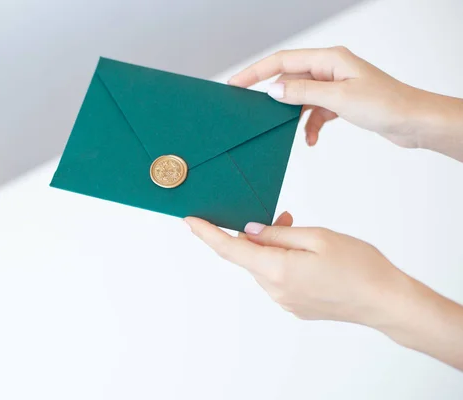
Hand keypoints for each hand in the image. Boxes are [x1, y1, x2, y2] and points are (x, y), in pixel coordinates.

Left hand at [186, 214, 462, 369]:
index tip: (191, 220)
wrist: (385, 301)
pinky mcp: (295, 306)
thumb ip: (278, 234)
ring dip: (273, 248)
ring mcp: (285, 301)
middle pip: (249, 256)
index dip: (208, 233)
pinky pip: (278, 279)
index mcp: (277, 270)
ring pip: (265, 266)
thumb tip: (249, 232)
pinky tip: (306, 255)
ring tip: (301, 233)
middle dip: (256, 234)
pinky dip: (282, 262)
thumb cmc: (359, 266)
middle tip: (283, 216)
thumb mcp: (317, 237)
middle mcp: (275, 290)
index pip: (230, 249)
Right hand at [229, 46, 462, 157]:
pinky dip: (310, 126)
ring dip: (295, 117)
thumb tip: (273, 90)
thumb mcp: (338, 99)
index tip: (236, 83)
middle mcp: (330, 69)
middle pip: (290, 80)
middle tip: (255, 114)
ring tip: (291, 133)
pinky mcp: (341, 102)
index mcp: (329, 59)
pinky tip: (312, 139)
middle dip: (275, 99)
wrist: (414, 121)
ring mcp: (335, 86)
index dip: (256, 71)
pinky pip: (315, 111)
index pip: (282, 61)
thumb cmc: (386, 104)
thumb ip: (303, 93)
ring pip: (301, 98)